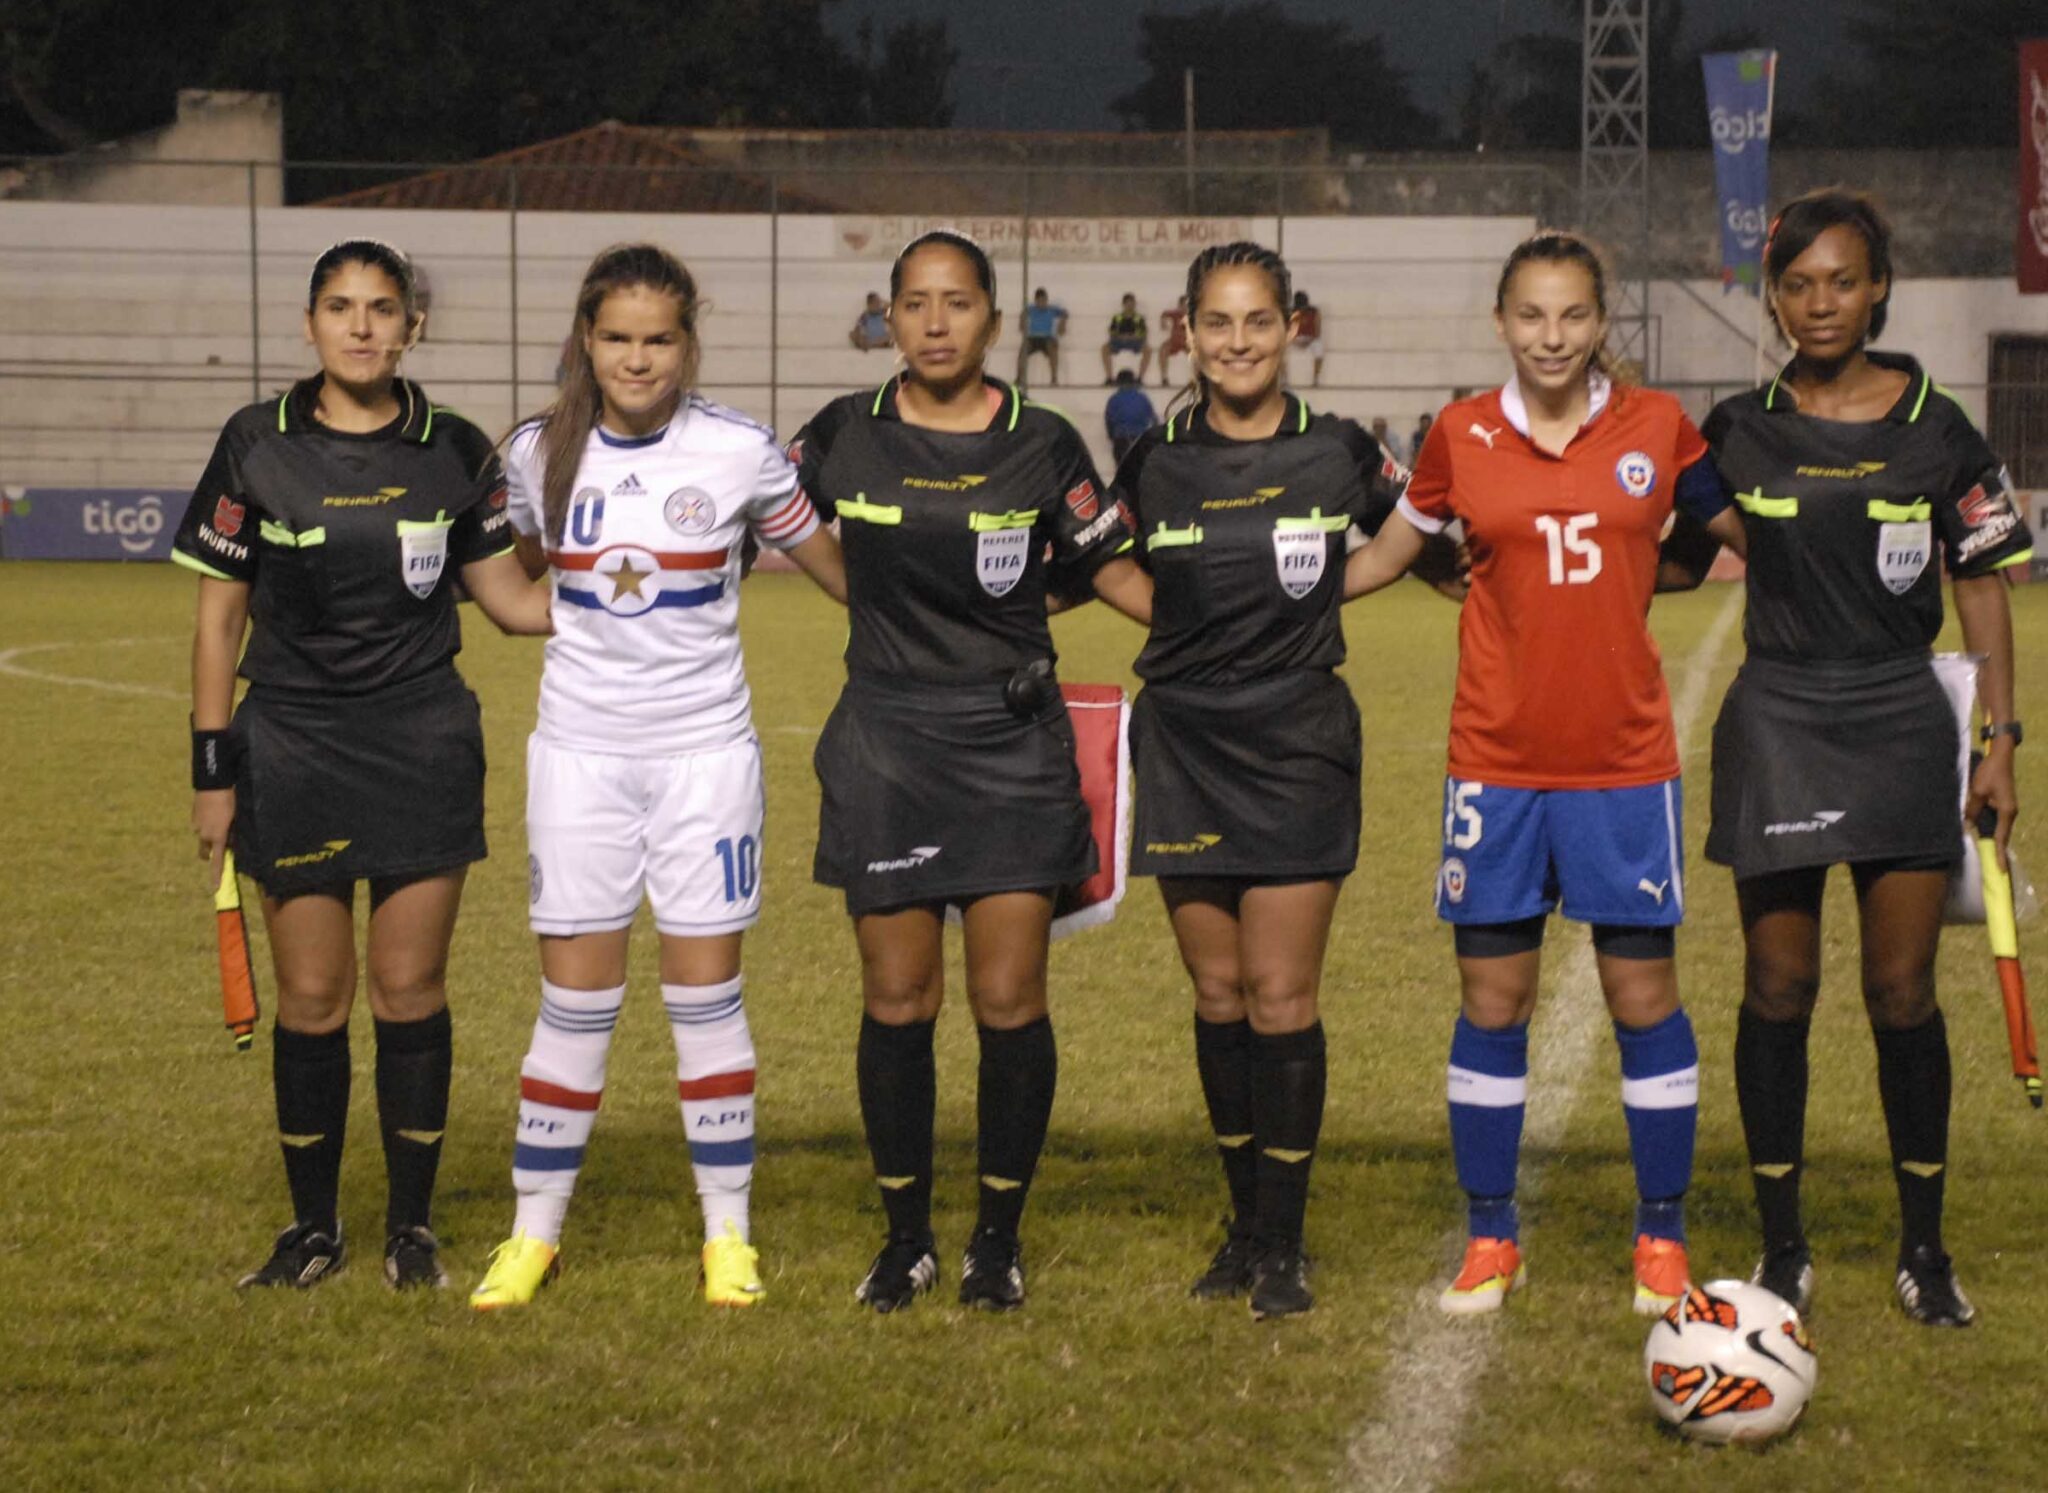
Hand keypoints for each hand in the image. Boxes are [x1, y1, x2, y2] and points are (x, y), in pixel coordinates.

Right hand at [193, 788, 234, 889]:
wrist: (213, 783)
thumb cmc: (229, 801)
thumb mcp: (237, 819)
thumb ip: (234, 834)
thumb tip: (231, 844)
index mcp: (217, 837)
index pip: (217, 861)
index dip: (217, 875)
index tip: (216, 888)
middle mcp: (203, 834)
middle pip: (206, 853)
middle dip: (211, 853)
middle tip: (222, 845)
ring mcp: (196, 826)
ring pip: (203, 838)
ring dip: (210, 836)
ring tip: (222, 821)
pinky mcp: (193, 817)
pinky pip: (200, 826)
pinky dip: (207, 825)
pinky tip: (215, 813)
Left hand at [1965, 745, 2018, 870]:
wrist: (2001, 756)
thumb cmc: (1990, 772)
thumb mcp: (1978, 791)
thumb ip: (1972, 809)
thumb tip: (1966, 825)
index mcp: (2006, 811)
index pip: (2000, 837)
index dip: (1999, 854)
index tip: (2001, 870)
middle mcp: (2009, 812)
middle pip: (2000, 836)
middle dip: (1996, 851)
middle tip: (1995, 869)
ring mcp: (2006, 808)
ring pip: (1996, 828)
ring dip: (1991, 841)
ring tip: (1988, 857)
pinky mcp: (2001, 803)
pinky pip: (1994, 820)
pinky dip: (1988, 829)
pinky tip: (1980, 835)